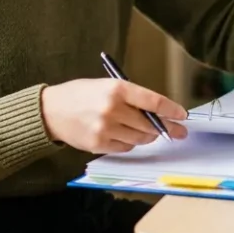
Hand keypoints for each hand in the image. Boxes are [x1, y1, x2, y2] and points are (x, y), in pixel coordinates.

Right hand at [40, 78, 187, 153]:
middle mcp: (112, 108)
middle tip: (177, 131)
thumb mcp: (106, 85)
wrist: (51, 110)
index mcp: (116, 88)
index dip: (171, 109)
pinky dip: (130, 143)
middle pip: (149, 123)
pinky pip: (125, 148)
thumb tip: (158, 113)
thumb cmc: (81, 94)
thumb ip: (131, 98)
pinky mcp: (98, 144)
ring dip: (148, 136)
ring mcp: (105, 128)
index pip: (153, 101)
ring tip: (150, 132)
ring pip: (140, 138)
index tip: (182, 115)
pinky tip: (125, 135)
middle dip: (166, 128)